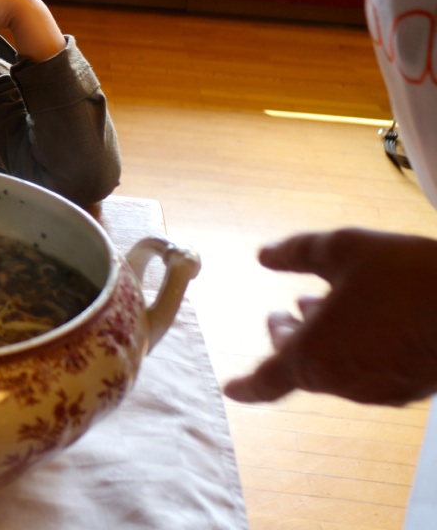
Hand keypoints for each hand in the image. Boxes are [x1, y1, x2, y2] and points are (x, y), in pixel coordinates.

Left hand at [224, 229, 436, 405]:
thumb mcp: (342, 249)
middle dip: (288, 338)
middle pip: (301, 368)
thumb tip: (264, 256)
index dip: (245, 386)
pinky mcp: (412, 390)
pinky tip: (371, 321)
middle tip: (289, 311)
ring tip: (325, 305)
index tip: (230, 389)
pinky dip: (356, 349)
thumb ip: (295, 253)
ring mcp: (380, 391)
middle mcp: (342, 383)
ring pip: (336, 369)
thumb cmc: (405, 276)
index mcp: (313, 357)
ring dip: (324, 340)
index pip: (266, 381)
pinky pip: (369, 372)